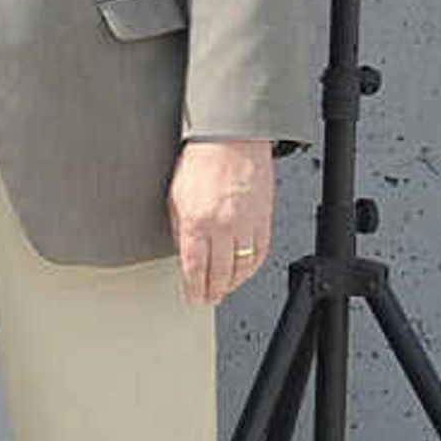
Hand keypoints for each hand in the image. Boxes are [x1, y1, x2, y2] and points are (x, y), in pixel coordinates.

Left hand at [170, 140, 277, 307]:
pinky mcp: (265, 219)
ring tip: (224, 290)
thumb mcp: (175, 198)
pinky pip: (261, 252)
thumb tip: (184, 254)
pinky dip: (253, 267)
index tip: (193, 297)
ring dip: (233, 283)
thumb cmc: (200, 163)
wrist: (231, 142)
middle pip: (220, 272)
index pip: (195, 267)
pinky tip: (244, 272)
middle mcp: (223, 226)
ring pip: (243, 266)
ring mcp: (247, 224)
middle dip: (213, 290)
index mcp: (197, 221)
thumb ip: (180, 230)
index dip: (194, 287)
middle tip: (208, 299)